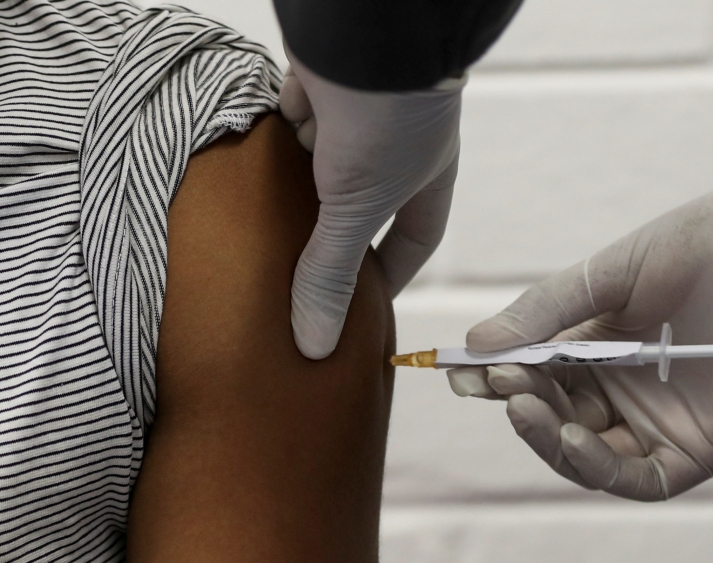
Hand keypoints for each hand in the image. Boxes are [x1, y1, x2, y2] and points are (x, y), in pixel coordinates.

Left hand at [280, 48, 462, 357]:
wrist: (366, 29)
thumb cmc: (389, 121)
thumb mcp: (357, 208)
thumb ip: (332, 273)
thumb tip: (315, 346)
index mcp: (425, 179)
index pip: (413, 240)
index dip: (393, 274)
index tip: (366, 307)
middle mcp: (395, 150)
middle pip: (361, 207)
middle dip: (334, 238)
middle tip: (302, 279)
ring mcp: (356, 116)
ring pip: (321, 166)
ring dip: (298, 190)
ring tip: (264, 234)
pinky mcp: (317, 86)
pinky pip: (292, 124)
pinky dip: (276, 142)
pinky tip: (252, 167)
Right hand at [448, 162, 712, 500]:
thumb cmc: (708, 244)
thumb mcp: (610, 275)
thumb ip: (547, 311)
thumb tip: (475, 348)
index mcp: (605, 346)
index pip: (539, 376)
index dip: (501, 377)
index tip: (463, 370)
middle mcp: (628, 390)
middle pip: (558, 418)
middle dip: (523, 402)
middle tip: (500, 379)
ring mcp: (663, 422)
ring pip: (590, 455)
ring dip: (549, 437)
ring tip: (523, 402)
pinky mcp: (699, 448)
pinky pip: (639, 477)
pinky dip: (597, 465)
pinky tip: (569, 435)